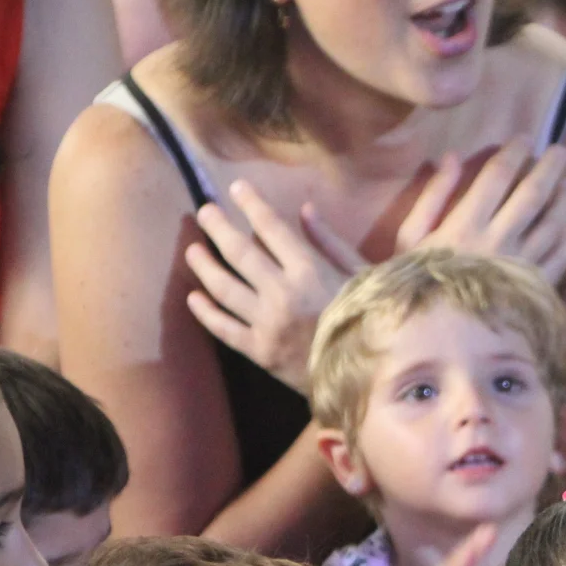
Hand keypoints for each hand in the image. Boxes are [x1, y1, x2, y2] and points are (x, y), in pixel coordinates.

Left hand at [185, 180, 367, 393]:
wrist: (371, 377)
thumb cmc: (372, 322)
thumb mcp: (363, 276)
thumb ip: (330, 243)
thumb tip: (304, 209)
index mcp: (310, 271)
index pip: (272, 228)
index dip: (251, 205)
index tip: (236, 188)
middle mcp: (283, 293)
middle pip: (239, 252)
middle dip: (218, 227)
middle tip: (204, 212)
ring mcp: (268, 324)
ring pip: (224, 288)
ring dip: (204, 266)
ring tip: (192, 250)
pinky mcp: (260, 352)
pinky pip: (224, 329)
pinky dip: (206, 313)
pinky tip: (193, 298)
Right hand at [396, 144, 565, 285]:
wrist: (431, 341)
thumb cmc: (413, 286)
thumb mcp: (408, 239)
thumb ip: (430, 197)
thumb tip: (450, 157)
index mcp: (464, 225)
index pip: (496, 178)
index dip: (513, 155)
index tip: (524, 140)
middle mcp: (497, 243)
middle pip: (532, 196)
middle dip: (549, 169)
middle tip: (562, 152)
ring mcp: (519, 268)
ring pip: (552, 225)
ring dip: (563, 201)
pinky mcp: (532, 292)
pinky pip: (558, 261)